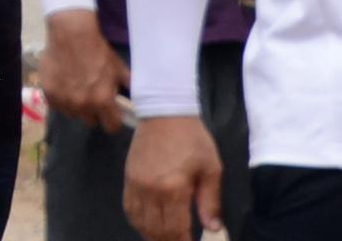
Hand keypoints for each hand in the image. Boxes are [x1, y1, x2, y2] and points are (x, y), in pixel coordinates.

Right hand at [41, 10, 130, 133]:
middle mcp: (83, 105)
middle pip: (91, 121)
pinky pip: (57, 105)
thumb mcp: (119, 69)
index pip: (111, 127)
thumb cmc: (98, 51)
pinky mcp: (48, 93)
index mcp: (103, 101)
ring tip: (77, 90)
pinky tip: (64, 86)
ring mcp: (64, 100)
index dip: (113, 120)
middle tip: (93, 96)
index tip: (111, 112)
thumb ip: (130, 88)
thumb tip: (141, 103)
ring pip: (73, 114)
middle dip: (94, 112)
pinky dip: (61, 99)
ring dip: (76, 106)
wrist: (71, 34)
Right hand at [124, 113, 224, 238]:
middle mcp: (151, 189)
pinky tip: (149, 225)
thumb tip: (213, 228)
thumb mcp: (211, 169)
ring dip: (152, 235)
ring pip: (140, 222)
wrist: (164, 113)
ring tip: (166, 238)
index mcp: (174, 188)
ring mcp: (136, 184)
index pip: (176, 229)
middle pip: (156, 230)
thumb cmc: (193, 140)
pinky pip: (129, 208)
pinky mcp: (128, 177)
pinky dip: (138, 222)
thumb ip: (210, 201)